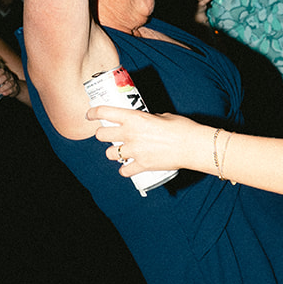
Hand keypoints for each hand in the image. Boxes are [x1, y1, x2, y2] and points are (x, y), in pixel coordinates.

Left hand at [0, 65, 19, 97]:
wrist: (13, 89)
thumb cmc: (2, 85)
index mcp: (3, 73)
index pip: (1, 71)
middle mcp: (9, 76)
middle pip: (5, 76)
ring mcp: (13, 82)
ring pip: (9, 83)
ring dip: (2, 88)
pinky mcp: (15, 89)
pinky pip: (12, 90)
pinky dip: (7, 92)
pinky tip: (3, 94)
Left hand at [88, 104, 204, 175]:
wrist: (193, 145)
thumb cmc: (182, 127)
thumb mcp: (162, 116)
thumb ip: (148, 119)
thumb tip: (143, 123)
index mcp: (134, 117)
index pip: (104, 112)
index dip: (93, 113)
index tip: (89, 115)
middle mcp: (130, 134)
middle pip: (101, 136)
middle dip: (103, 135)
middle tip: (110, 136)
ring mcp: (134, 151)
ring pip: (110, 154)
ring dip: (113, 153)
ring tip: (122, 152)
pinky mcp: (142, 165)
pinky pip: (124, 171)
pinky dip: (126, 169)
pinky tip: (129, 167)